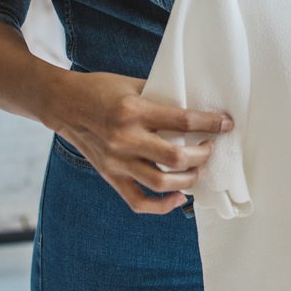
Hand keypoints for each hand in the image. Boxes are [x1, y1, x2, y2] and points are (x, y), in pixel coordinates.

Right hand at [47, 70, 231, 214]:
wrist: (63, 104)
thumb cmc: (100, 89)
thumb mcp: (132, 84)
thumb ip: (160, 97)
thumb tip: (195, 106)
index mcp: (133, 111)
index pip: (182, 121)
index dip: (210, 123)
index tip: (226, 124)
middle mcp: (125, 139)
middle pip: (175, 157)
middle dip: (202, 155)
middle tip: (210, 148)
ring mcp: (116, 161)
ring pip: (161, 183)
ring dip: (188, 180)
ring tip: (198, 169)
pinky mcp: (110, 176)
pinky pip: (138, 201)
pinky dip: (162, 206)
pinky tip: (178, 198)